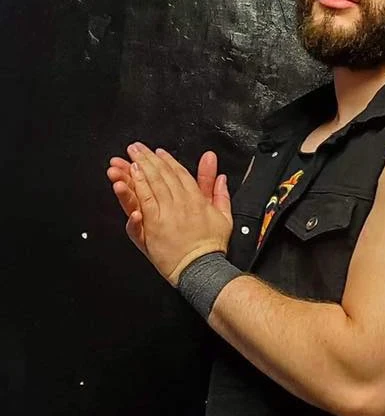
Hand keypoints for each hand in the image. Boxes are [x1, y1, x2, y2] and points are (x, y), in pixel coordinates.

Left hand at [110, 142, 232, 284]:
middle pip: (163, 174)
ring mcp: (167, 213)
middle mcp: (182, 202)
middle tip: (137, 147)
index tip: (159, 152)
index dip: (168, 161)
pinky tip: (130, 177)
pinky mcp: (155, 224)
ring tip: (130, 156)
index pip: (181, 173)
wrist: (201, 267)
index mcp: (198, 199)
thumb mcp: (224, 217)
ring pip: (152, 183)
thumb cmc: (211, 246)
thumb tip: (222, 178)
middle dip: (149, 158)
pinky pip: (144, 200)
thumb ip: (220, 195)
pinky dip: (137, 186)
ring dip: (140, 167)